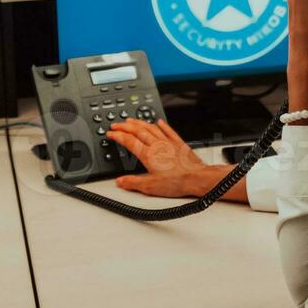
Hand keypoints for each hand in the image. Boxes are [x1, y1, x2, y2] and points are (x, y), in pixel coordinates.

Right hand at [107, 119, 228, 198]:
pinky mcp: (179, 144)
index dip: (118, 136)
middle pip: (138, 131)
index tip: (111, 133)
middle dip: (125, 126)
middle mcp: (157, 145)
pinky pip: (169, 131)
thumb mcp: (150, 187)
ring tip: (132, 120)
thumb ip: (133, 183)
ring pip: (151, 128)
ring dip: (140, 122)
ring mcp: (169, 143)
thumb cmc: (177, 182)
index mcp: (148, 155)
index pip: (129, 141)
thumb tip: (120, 181)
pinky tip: (159, 122)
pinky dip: (162, 125)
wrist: (197, 178)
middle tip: (117, 124)